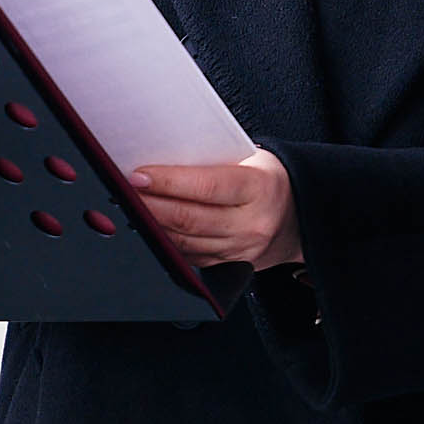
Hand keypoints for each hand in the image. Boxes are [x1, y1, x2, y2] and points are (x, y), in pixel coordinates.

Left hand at [130, 149, 303, 269]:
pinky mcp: (230, 267)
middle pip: (190, 218)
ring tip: (129, 209)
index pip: (207, 186)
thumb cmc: (270, 180)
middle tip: (122, 192)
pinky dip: (166, 243)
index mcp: (259, 188)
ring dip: (152, 226)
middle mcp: (252, 223)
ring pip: (185, 242)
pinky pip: (190, 258)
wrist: (301, 217)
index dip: (169, 182)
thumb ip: (213, 161)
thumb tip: (163, 156)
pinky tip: (150, 229)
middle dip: (150, 205)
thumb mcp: (252, 160)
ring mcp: (241, 250)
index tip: (138, 175)